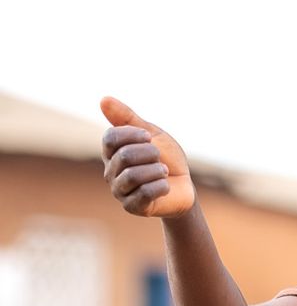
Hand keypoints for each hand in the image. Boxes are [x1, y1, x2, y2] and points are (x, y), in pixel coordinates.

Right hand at [100, 96, 194, 216]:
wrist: (184, 186)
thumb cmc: (167, 158)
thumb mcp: (152, 134)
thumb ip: (127, 118)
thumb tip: (103, 99)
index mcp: (111, 152)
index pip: (110, 138)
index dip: (133, 135)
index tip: (150, 137)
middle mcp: (110, 172)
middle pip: (125, 156)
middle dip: (151, 153)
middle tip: (160, 158)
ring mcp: (119, 191)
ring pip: (134, 175)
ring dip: (157, 170)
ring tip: (164, 172)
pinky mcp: (132, 206)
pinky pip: (145, 192)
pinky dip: (161, 186)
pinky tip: (165, 185)